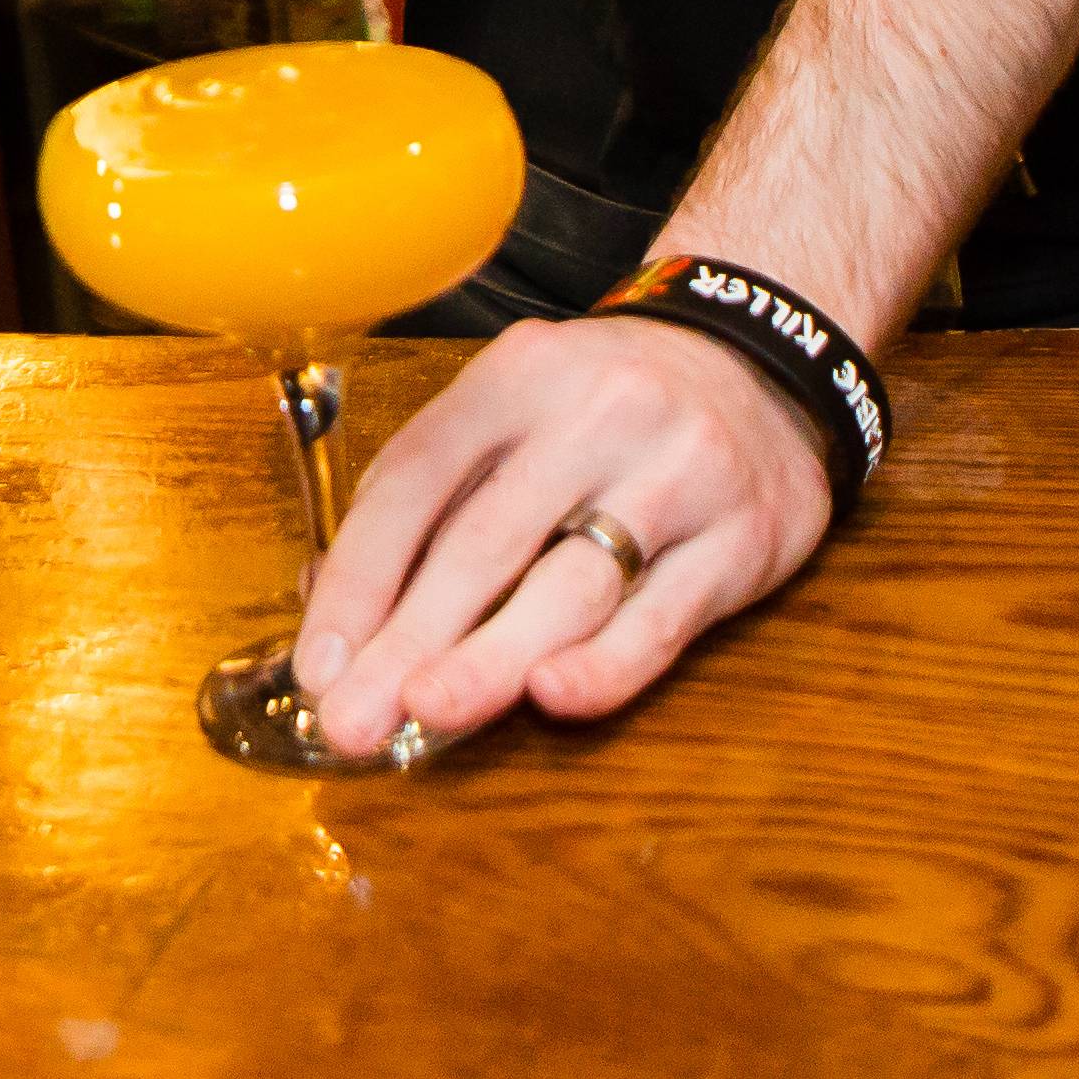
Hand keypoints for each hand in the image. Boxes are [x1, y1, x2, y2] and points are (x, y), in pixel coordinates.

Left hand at [291, 313, 834, 754]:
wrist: (760, 359)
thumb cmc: (604, 406)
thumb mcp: (515, 407)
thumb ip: (434, 494)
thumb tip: (334, 603)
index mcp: (517, 375)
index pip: (418, 476)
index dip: (360, 573)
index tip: (318, 659)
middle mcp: (593, 414)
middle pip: (485, 540)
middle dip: (408, 638)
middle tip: (351, 719)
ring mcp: (675, 472)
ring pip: (571, 582)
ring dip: (492, 658)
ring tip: (426, 715)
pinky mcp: (743, 535)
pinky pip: (664, 615)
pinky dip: (607, 662)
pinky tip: (552, 696)